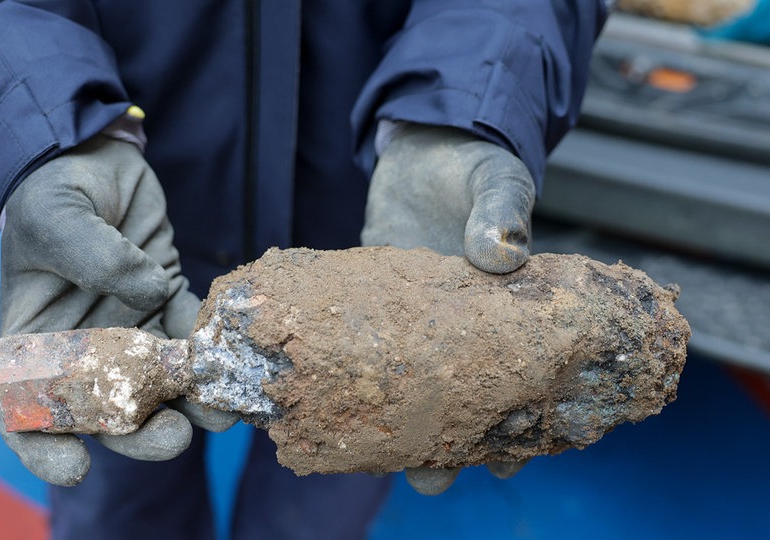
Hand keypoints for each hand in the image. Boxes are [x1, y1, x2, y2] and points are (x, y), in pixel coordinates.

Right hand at [0, 135, 235, 486]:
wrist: (92, 153)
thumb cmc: (55, 187)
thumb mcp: (55, 214)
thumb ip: (92, 255)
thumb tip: (148, 293)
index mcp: (34, 339)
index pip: (24, 411)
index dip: (44, 450)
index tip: (75, 467)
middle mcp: (82, 347)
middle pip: (107, 412)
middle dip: (142, 435)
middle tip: (175, 436)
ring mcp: (128, 329)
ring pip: (159, 386)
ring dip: (192, 405)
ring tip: (224, 410)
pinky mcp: (168, 303)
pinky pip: (192, 338)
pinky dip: (214, 354)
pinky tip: (237, 359)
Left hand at [362, 123, 534, 493]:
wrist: (423, 143)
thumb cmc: (474, 167)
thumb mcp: (498, 181)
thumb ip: (501, 212)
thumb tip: (500, 253)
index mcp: (498, 318)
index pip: (512, 385)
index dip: (511, 431)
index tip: (502, 463)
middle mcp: (450, 333)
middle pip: (451, 403)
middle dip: (442, 447)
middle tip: (428, 475)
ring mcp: (404, 324)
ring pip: (396, 389)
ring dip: (384, 424)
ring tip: (364, 456)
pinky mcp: (363, 303)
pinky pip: (349, 346)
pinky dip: (335, 372)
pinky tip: (315, 400)